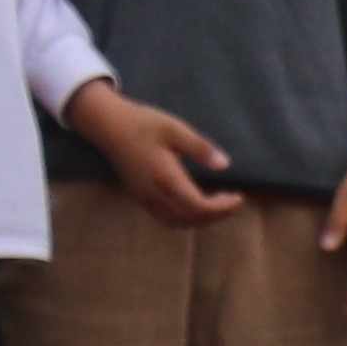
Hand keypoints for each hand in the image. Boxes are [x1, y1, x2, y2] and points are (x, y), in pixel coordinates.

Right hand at [69, 79, 238, 225]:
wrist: (108, 125)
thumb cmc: (143, 123)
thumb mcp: (175, 129)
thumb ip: (200, 148)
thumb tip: (225, 164)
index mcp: (165, 178)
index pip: (199, 207)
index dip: (223, 207)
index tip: (239, 197)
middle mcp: (153, 193)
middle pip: (191, 218)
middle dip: (217, 214)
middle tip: (233, 200)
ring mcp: (144, 198)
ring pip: (178, 222)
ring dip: (202, 219)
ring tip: (219, 204)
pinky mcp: (139, 197)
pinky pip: (165, 218)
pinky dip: (185, 218)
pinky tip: (197, 205)